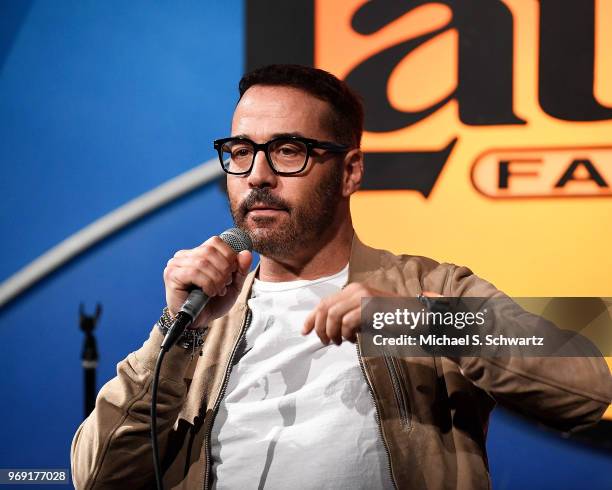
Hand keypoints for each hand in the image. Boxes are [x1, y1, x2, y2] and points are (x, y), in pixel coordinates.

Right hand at [163, 236, 251, 328]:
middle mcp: (184, 255)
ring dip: (216, 278)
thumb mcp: (233, 285)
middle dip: (224, 269)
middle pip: (210, 250)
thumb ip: (241, 269)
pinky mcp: (171, 275)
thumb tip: (246, 253)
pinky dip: (207, 283)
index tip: (232, 273)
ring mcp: (176, 264)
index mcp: (198, 252)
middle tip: (225, 284)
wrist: (199, 321)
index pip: (215, 241)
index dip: (228, 255)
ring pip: (203, 262)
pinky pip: (193, 272)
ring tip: (218, 291)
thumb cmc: (214, 302)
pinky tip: (209, 293)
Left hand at [301, 285, 442, 344]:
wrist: (415, 316)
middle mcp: (355, 289)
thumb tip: (326, 331)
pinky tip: (353, 340)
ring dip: (332, 332)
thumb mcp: (364, 316)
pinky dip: (346, 333)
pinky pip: (348, 322)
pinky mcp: (370, 307)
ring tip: (339, 342)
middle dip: (320, 328)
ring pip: (333, 315)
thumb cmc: (390, 319)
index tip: (305, 331)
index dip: (312, 317)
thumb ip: (347, 318)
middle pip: (325, 308)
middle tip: (326, 342)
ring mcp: (363, 297)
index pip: (324, 302)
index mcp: (352, 290)